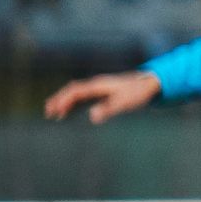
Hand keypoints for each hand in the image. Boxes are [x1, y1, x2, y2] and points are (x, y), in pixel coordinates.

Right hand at [45, 71, 160, 123]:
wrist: (152, 84)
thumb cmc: (138, 93)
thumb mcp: (125, 103)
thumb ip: (109, 109)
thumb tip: (93, 117)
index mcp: (98, 86)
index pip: (75, 92)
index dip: (64, 101)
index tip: (56, 111)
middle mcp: (96, 85)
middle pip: (72, 91)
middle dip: (59, 100)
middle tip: (48, 112)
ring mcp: (99, 88)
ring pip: (76, 94)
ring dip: (65, 102)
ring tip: (54, 114)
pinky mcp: (104, 93)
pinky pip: (84, 97)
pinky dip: (74, 104)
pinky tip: (71, 112)